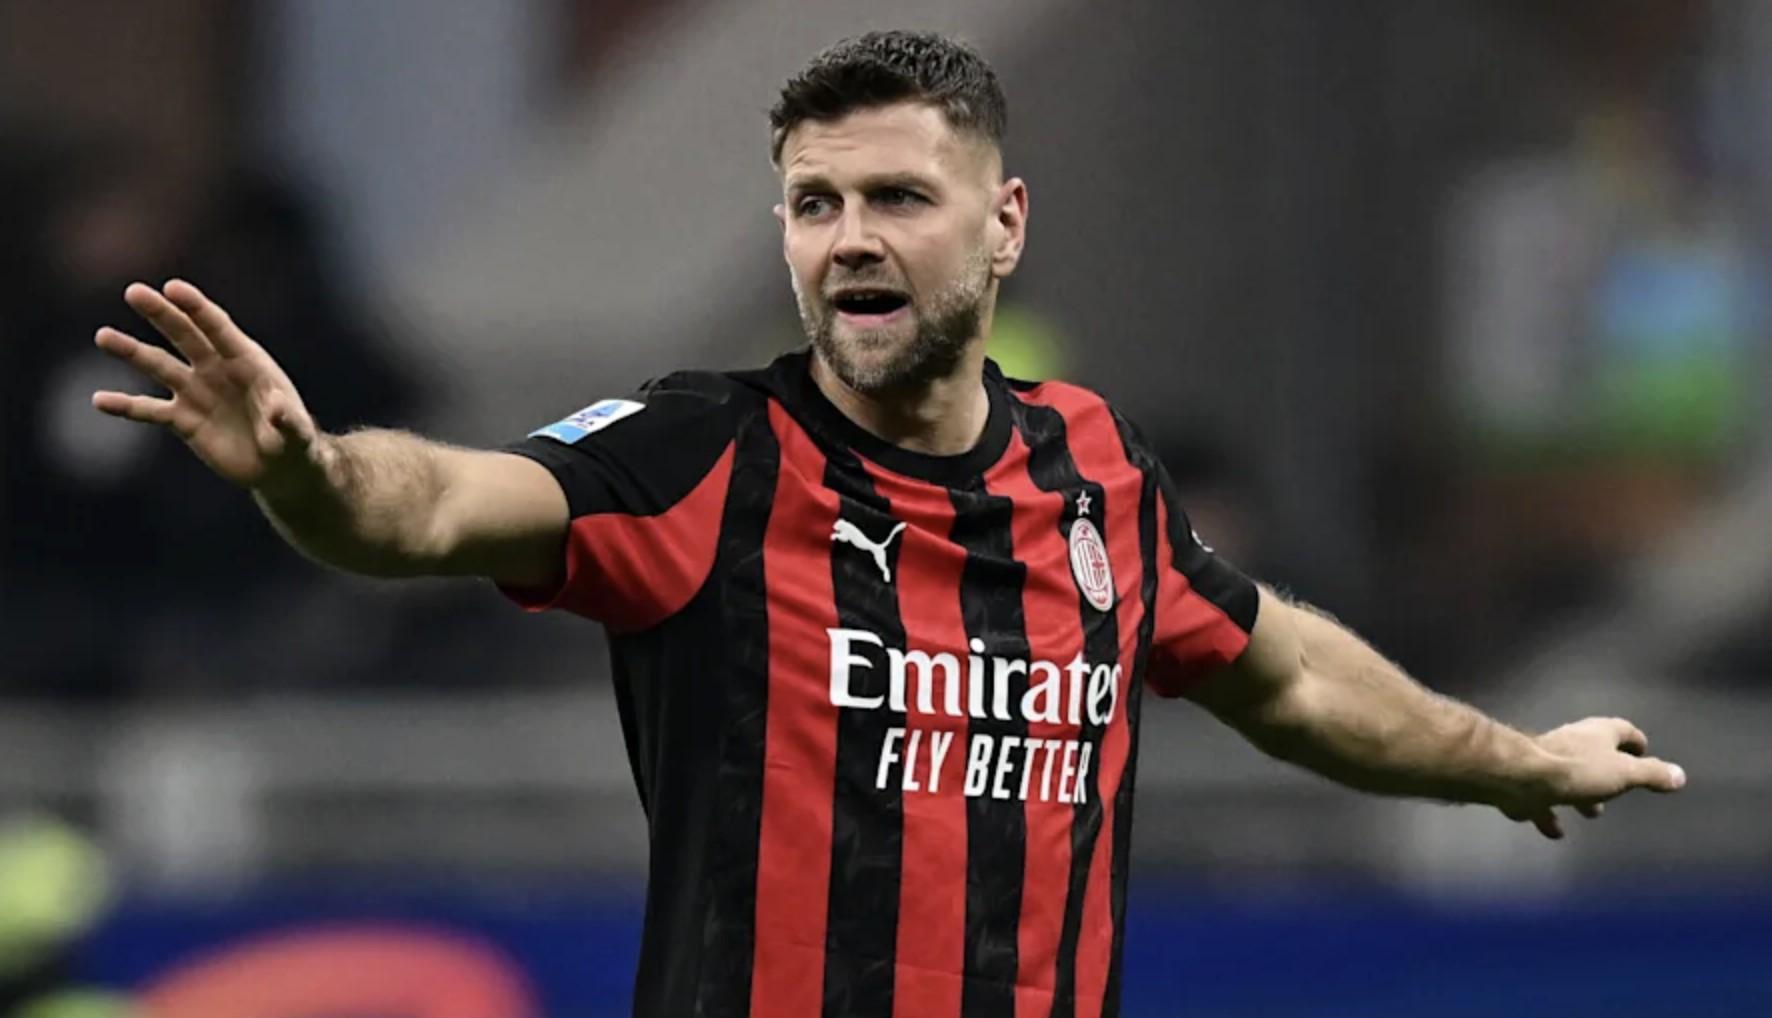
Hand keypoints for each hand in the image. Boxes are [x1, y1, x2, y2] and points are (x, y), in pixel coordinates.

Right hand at [92, 280, 324, 494]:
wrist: (280, 469)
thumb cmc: (296, 444)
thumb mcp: (297, 434)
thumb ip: (288, 420)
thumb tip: (279, 409)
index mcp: (248, 362)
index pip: (218, 327)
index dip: (196, 307)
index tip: (172, 288)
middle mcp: (217, 370)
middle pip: (184, 335)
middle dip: (161, 313)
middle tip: (135, 292)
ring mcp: (197, 392)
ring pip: (159, 366)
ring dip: (131, 352)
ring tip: (104, 337)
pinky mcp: (183, 419)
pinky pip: (149, 410)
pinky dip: (126, 406)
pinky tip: (100, 400)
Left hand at [1499, 717, 1685, 839]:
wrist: (1522, 776)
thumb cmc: (1578, 770)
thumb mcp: (1624, 773)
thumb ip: (1651, 774)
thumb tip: (1680, 775)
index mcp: (1597, 734)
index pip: (1622, 730)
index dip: (1635, 740)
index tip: (1644, 751)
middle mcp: (1571, 743)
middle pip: (1594, 755)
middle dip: (1607, 773)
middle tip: (1619, 790)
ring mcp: (1546, 763)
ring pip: (1569, 778)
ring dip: (1582, 795)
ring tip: (1594, 812)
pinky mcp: (1527, 784)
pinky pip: (1543, 801)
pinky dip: (1550, 814)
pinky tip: (1557, 831)